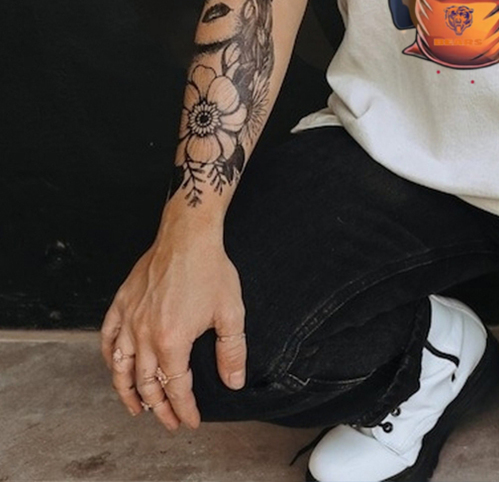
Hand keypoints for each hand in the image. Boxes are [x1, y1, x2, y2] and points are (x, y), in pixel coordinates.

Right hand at [99, 225, 245, 431]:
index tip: (191, 421)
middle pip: (147, 384)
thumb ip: (232, 351)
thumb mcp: (231, 312)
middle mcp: (144, 335)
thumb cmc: (211, 269)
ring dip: (128, 393)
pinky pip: (108, 340)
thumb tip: (233, 382)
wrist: (188, 234)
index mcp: (172, 340)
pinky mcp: (120, 305)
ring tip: (137, 409)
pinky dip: (110, 360)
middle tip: (169, 420)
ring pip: (121, 369)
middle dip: (158, 408)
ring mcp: (129, 320)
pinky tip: (117, 368)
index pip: (176, 387)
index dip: (184, 409)